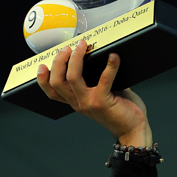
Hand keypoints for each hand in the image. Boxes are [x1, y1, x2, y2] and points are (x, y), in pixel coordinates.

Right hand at [37, 39, 151, 145]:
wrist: (133, 130)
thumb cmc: (121, 112)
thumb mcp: (102, 97)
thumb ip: (98, 82)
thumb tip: (103, 59)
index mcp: (76, 102)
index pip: (52, 92)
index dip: (43, 79)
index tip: (42, 65)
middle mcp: (79, 103)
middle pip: (57, 81)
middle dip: (59, 61)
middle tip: (68, 48)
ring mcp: (89, 103)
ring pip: (72, 78)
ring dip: (75, 59)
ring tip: (81, 46)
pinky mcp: (103, 102)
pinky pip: (104, 80)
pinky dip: (110, 66)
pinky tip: (114, 57)